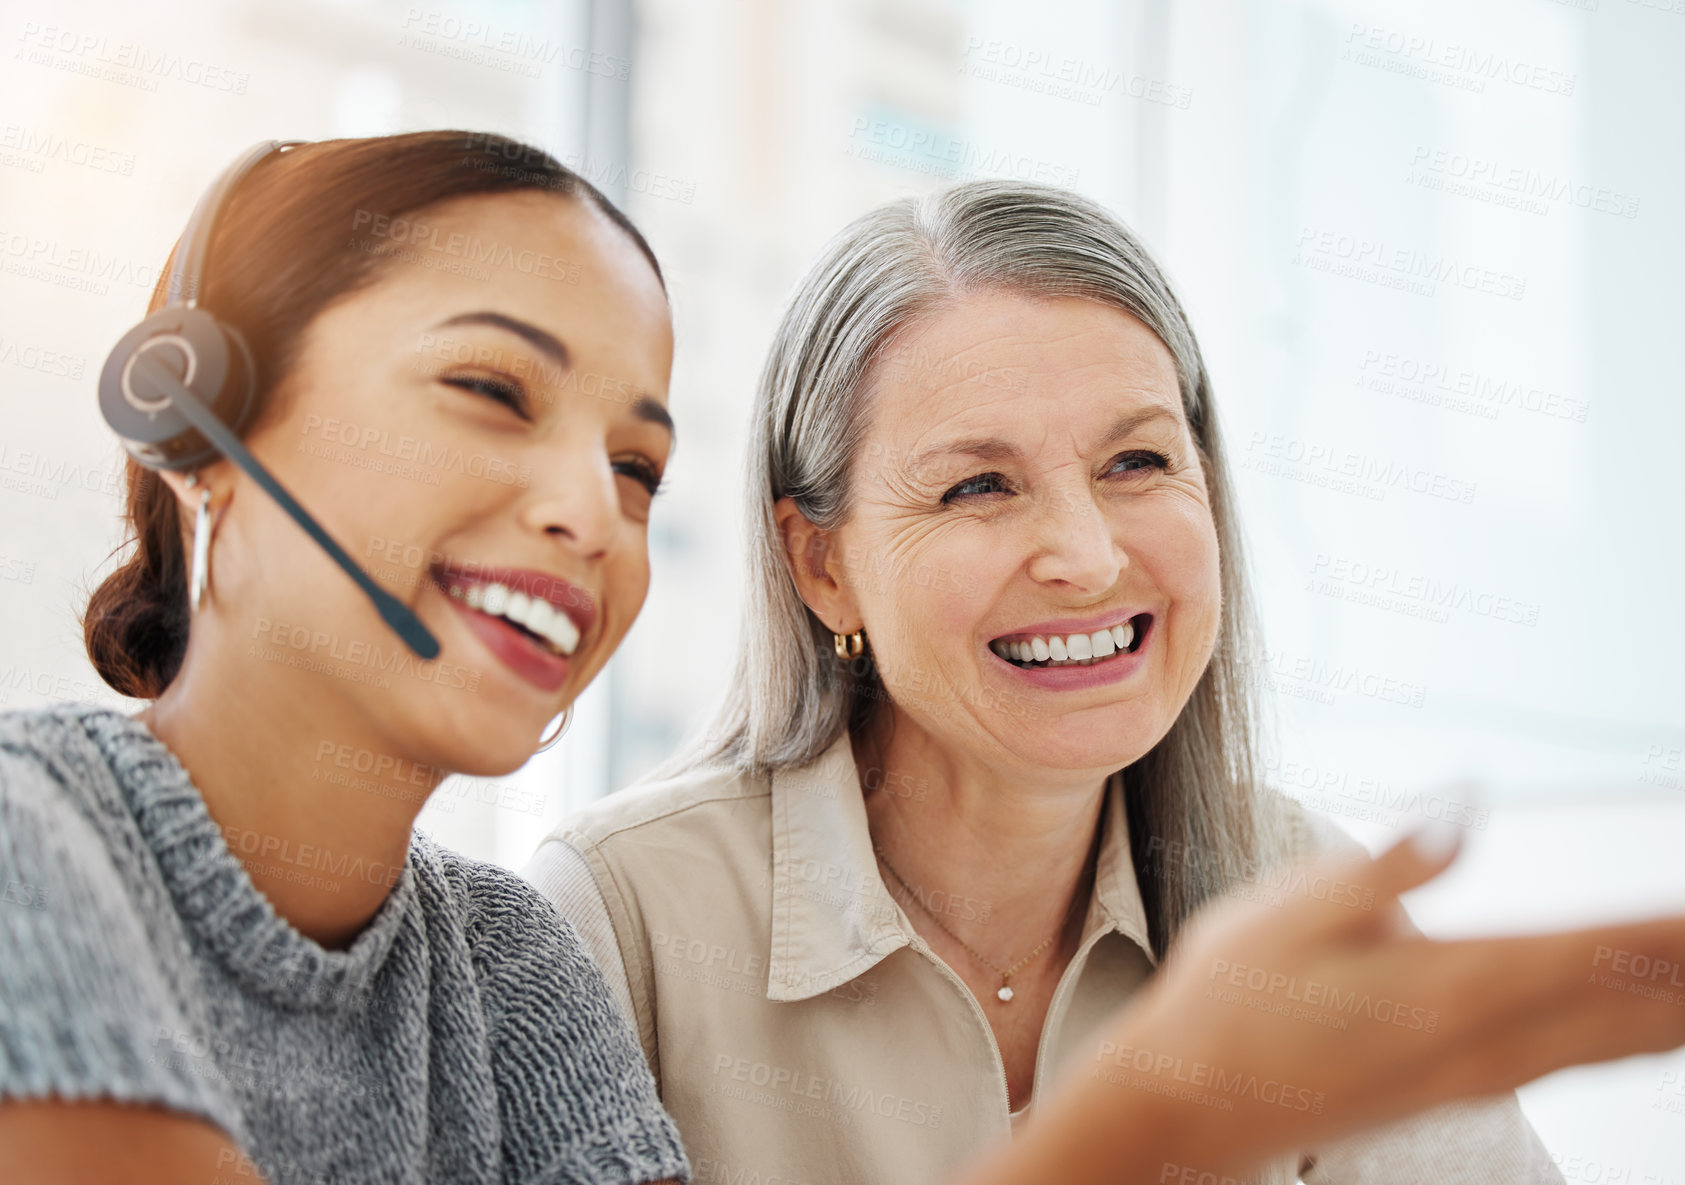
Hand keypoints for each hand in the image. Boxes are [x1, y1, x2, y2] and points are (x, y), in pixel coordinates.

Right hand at [1077, 824, 1684, 1175]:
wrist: (1189, 1105)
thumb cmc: (1229, 1001)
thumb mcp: (1290, 912)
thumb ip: (1392, 863)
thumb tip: (1469, 801)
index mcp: (1441, 990)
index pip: (1588, 951)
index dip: (1664, 925)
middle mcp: (1477, 1043)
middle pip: (1623, 1010)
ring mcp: (1471, 1075)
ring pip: (1610, 1046)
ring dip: (1674, 1011)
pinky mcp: (1457, 1088)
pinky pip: (1577, 1062)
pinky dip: (1633, 1039)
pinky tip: (1648, 1027)